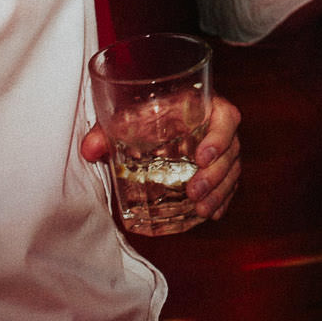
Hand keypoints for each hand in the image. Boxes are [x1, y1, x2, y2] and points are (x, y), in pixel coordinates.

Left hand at [80, 94, 243, 220]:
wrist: (154, 117)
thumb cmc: (146, 112)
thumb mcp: (127, 117)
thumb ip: (107, 131)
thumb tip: (90, 150)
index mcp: (205, 106)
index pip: (226, 118)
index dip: (219, 138)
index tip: (201, 157)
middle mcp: (218, 127)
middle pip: (231, 150)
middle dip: (216, 175)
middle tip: (194, 192)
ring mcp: (222, 149)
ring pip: (232, 170)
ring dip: (220, 192)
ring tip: (201, 210)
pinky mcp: (219, 168)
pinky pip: (229, 184)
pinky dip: (222, 200)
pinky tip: (212, 214)